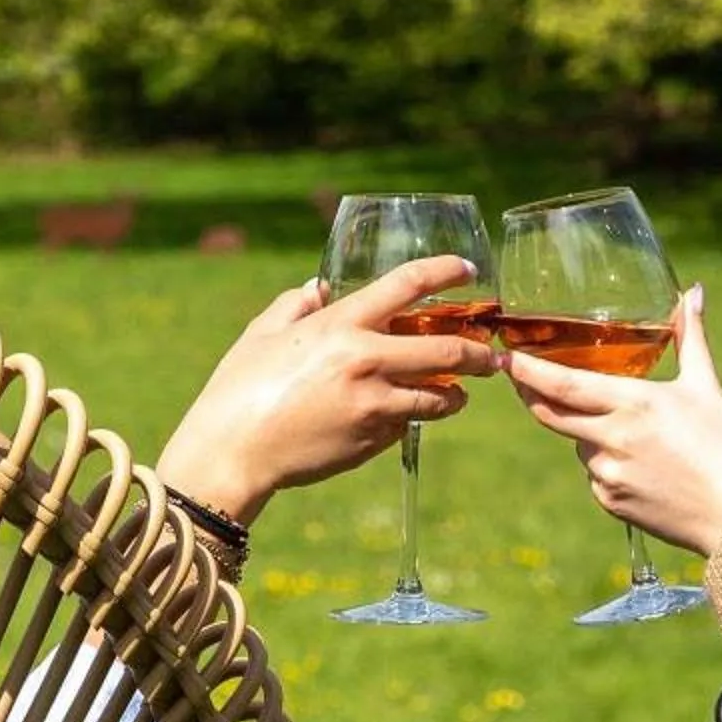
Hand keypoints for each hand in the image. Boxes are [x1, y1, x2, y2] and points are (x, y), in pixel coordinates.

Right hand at [157, 256, 499, 525]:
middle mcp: (366, 359)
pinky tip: (412, 416)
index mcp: (340, 323)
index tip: (469, 269)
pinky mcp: (374, 438)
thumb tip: (317, 288)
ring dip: (458, 393)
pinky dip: (416, 417)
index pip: (408, 284)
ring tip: (461, 393)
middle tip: (488, 355)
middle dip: (478, 352)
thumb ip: (294, 305)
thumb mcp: (262, 334)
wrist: (233, 452)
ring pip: (440, 395)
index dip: (446, 271)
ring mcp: (375, 402)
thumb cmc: (238, 389)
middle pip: (448, 349)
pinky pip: (409, 422)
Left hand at [504, 283, 721, 557]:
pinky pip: (595, 475)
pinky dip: (607, 463)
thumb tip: (694, 292)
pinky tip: (643, 465)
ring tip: (637, 435)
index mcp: (632, 404)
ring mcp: (607, 475)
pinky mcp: (611, 502)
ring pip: (579, 445)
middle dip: (532, 394)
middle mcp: (612, 439)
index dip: (527, 370)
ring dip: (589, 433)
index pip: (562, 385)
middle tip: (520, 376)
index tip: (506, 357)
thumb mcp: (707, 386)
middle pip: (550, 414)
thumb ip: (691, 337)